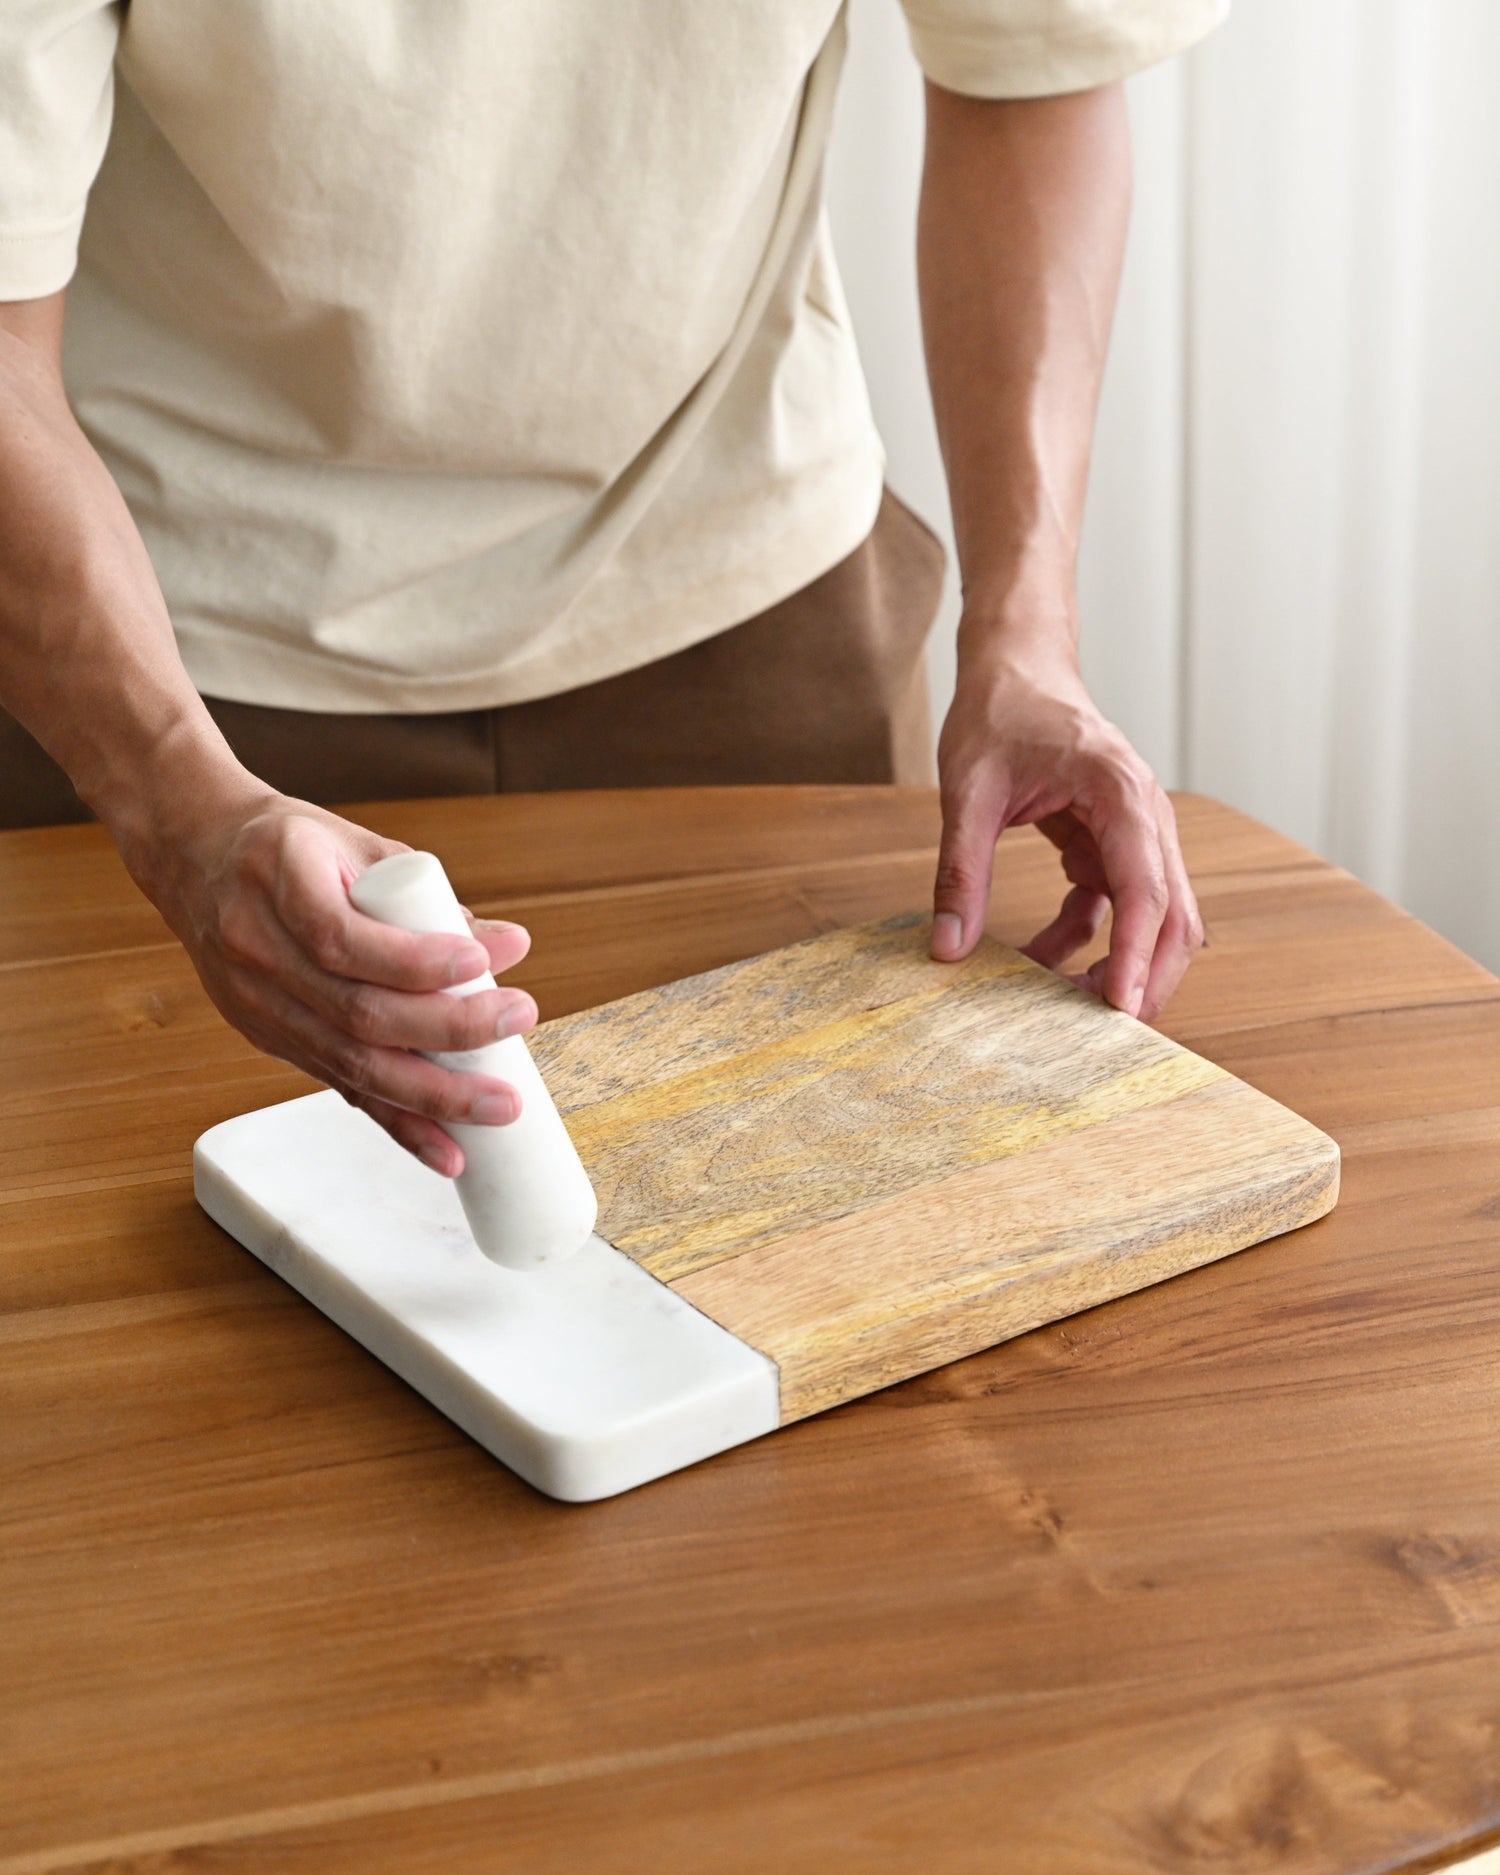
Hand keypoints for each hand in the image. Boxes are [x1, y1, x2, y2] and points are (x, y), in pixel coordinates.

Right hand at [131, 781, 536, 1175]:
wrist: (194, 858)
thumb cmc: (284, 845)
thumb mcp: (354, 845)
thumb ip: (428, 897)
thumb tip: (508, 947)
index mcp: (277, 880)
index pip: (342, 937)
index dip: (414, 960)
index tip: (480, 961)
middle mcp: (257, 948)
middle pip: (355, 1012)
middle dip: (447, 1030)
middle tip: (516, 1022)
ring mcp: (258, 1002)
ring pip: (349, 1062)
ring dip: (432, 1094)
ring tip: (497, 1105)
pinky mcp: (268, 1038)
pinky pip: (337, 1086)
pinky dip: (396, 1122)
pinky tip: (444, 1149)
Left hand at [930, 640, 1202, 1020]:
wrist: (1015, 663)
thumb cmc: (998, 711)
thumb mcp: (966, 791)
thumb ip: (960, 870)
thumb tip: (947, 947)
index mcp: (1120, 792)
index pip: (1145, 890)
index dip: (1135, 955)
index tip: (1117, 1009)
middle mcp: (1144, 814)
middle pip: (1173, 914)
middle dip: (1148, 977)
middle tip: (1110, 1037)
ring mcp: (1134, 829)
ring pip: (1153, 915)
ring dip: (1121, 963)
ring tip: (1069, 1012)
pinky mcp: (1111, 840)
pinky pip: (1112, 903)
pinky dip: (1086, 938)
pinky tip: (1040, 959)